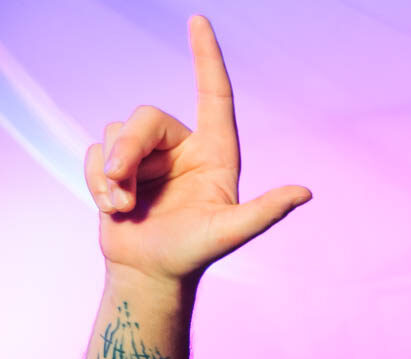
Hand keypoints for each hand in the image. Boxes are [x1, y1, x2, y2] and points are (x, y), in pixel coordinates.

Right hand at [84, 16, 310, 286]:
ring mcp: (148, 155)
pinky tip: (112, 208)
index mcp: (216, 153)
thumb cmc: (196, 253)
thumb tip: (305, 192)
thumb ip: (265, 211)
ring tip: (124, 206)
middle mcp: (183, 147)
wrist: (151, 272)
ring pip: (116, 131)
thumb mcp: (232, 232)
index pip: (214, 95)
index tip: (199, 21)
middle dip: (129, 151)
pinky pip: (95, 150)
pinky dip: (96, 180)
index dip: (207, 57)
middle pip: (146, 117)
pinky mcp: (116, 164)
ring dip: (112, 172)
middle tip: (122, 186)